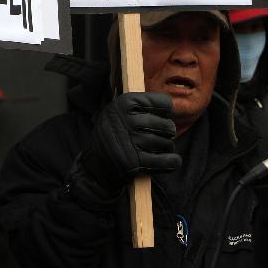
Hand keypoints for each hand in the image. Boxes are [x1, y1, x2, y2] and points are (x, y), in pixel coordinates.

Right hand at [71, 92, 179, 208]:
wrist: (97, 165)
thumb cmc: (115, 134)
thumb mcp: (119, 111)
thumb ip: (143, 105)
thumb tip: (171, 107)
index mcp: (124, 103)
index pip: (165, 104)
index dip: (163, 114)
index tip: (153, 119)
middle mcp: (127, 120)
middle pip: (169, 126)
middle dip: (164, 134)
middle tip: (150, 138)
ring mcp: (131, 142)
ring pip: (169, 144)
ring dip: (163, 150)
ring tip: (148, 150)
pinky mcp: (136, 163)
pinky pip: (171, 162)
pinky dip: (171, 163)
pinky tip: (162, 161)